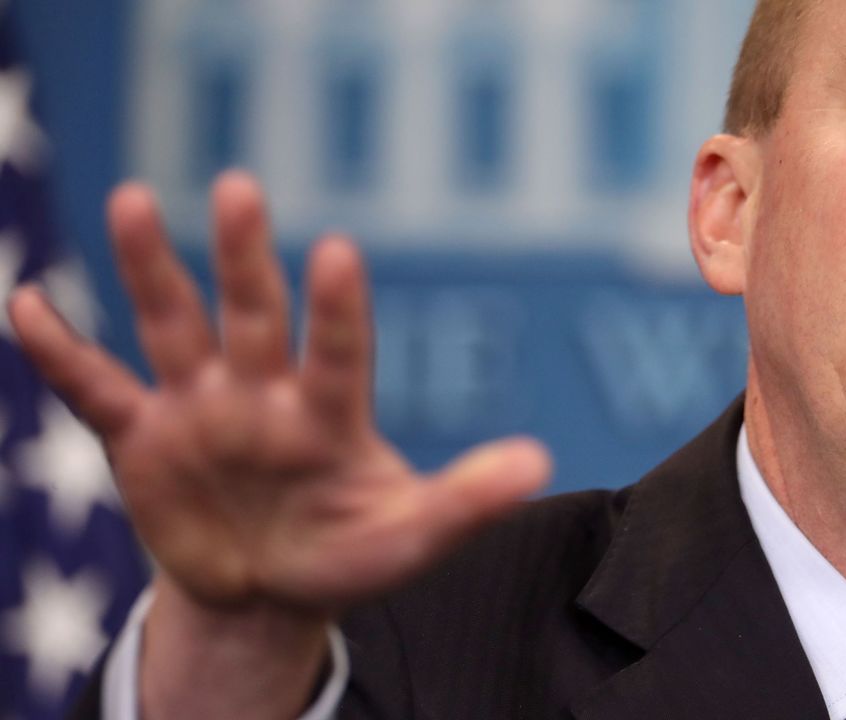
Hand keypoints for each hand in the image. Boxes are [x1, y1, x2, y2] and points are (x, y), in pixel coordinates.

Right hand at [8, 171, 550, 613]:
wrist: (269, 590)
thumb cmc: (348, 554)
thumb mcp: (410, 538)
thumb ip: (465, 501)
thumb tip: (540, 463)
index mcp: (330, 412)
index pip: (337, 350)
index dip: (335, 308)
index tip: (335, 252)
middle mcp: (264, 393)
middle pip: (253, 314)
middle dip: (242, 256)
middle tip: (238, 188)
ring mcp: (201, 409)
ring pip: (173, 327)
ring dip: (150, 271)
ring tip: (130, 200)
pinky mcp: (143, 438)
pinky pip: (97, 388)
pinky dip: (63, 353)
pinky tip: (28, 304)